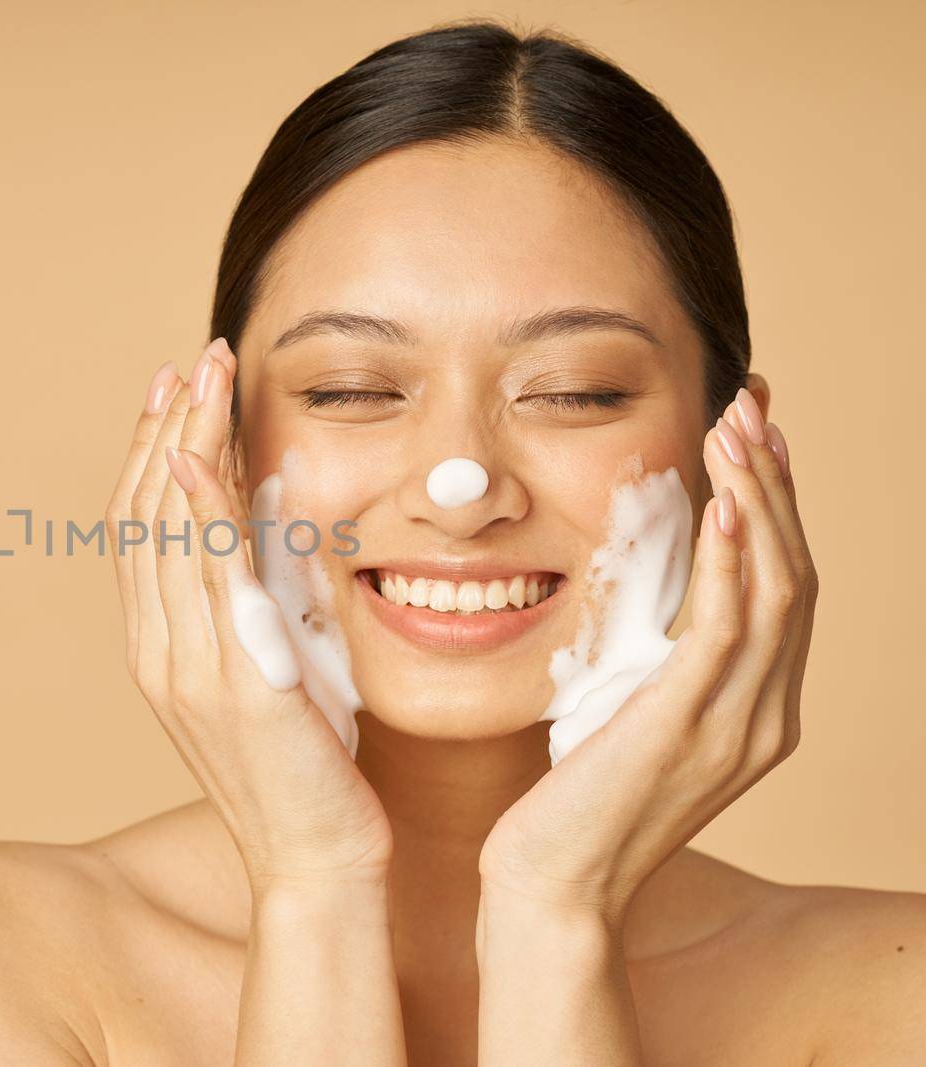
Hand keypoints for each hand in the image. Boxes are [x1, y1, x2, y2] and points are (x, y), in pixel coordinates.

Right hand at [105, 338, 391, 891]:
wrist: (314, 863)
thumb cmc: (306, 771)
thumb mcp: (276, 671)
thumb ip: (260, 600)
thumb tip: (277, 519)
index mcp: (161, 651)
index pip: (142, 532)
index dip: (152, 457)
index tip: (175, 397)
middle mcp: (158, 653)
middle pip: (144, 517)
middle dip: (166, 430)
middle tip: (192, 362)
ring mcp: (187, 668)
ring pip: (168, 532)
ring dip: (184, 444)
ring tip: (204, 378)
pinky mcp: (234, 681)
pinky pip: (207, 577)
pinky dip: (199, 508)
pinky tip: (204, 453)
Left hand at [478, 388, 816, 919]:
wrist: (554, 887)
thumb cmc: (572, 802)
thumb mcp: (624, 712)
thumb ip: (653, 660)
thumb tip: (641, 586)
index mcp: (753, 711)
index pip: (782, 588)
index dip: (775, 507)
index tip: (754, 438)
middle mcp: (763, 715)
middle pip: (794, 575)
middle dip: (775, 484)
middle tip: (753, 407)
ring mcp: (736, 726)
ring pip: (775, 589)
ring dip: (759, 500)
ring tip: (737, 429)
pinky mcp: (688, 729)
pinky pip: (727, 630)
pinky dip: (732, 561)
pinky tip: (725, 505)